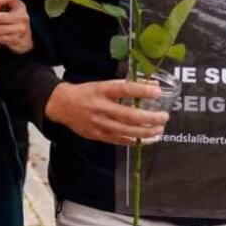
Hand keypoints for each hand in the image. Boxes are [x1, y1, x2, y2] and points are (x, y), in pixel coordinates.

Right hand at [45, 80, 167, 145]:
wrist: (62, 105)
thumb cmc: (86, 93)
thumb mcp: (103, 84)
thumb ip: (125, 87)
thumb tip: (151, 85)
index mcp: (102, 90)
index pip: (125, 89)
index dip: (142, 90)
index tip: (158, 91)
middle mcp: (100, 107)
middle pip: (129, 115)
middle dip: (150, 118)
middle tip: (164, 117)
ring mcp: (99, 123)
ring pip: (127, 131)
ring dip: (146, 132)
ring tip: (159, 130)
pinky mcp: (97, 135)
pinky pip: (119, 140)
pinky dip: (134, 140)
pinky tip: (145, 139)